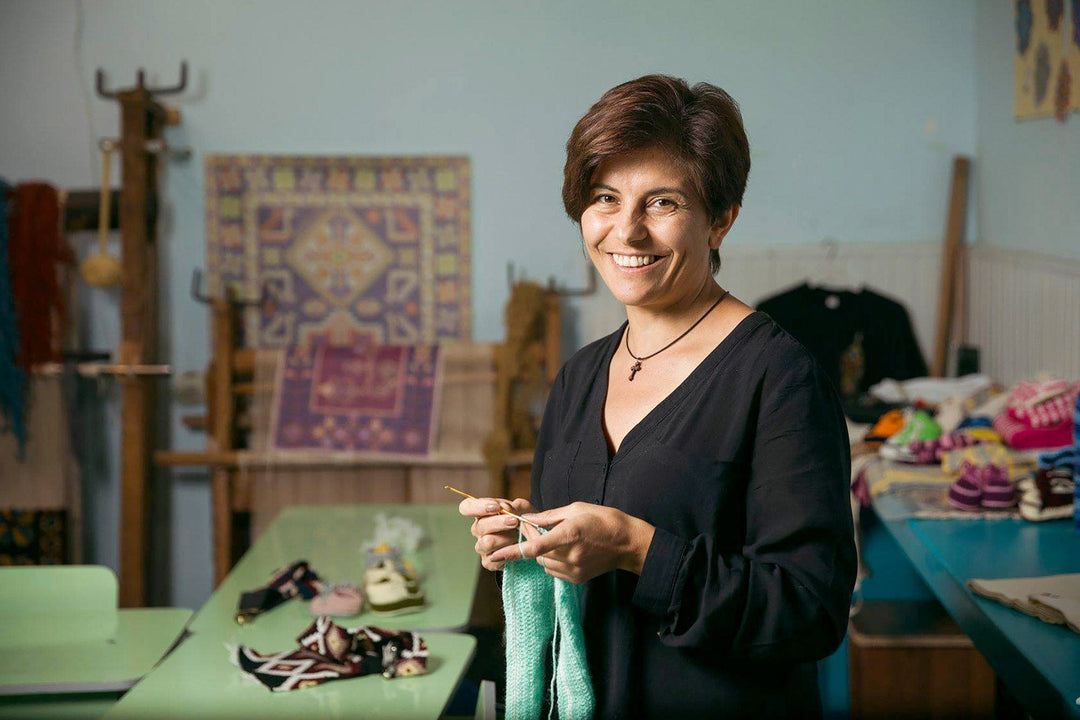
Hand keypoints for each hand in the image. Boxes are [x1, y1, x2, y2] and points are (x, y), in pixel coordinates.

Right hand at [458, 496, 536, 571]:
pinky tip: (514, 549)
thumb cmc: (524, 521)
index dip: (478, 507)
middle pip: (480, 526)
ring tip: (517, 536)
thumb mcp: (524, 509)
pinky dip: (507, 554)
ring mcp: (481, 546)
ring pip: (486, 543)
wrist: (532, 540)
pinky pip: (493, 559)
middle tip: (514, 521)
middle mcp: (478, 529)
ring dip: (505, 539)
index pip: (467, 507)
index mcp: (482, 513)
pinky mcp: (487, 562)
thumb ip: (515, 506)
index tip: (496, 507)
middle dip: (499, 523)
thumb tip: (505, 507)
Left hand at [487, 502, 654, 583]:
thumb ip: (549, 516)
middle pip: (536, 554)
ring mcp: (574, 570)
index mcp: (570, 534)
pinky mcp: (577, 579)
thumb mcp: (576, 509)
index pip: (534, 547)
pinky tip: (565, 549)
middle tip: (536, 528)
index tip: (495, 554)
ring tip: (556, 538)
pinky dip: (552, 561)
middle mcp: (570, 555)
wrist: (628, 543)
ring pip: (543, 563)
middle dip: (531, 542)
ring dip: (542, 552)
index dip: (512, 551)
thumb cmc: (604, 520)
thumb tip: (527, 518)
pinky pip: (553, 571)